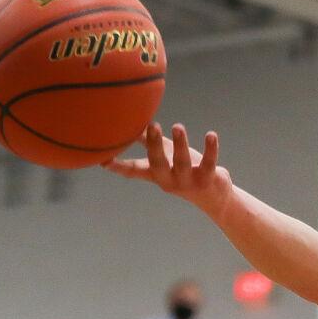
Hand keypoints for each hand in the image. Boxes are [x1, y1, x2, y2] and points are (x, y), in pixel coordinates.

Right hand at [105, 122, 233, 216]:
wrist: (214, 196)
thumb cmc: (185, 171)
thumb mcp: (166, 156)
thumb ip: (149, 141)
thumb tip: (132, 122)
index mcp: (157, 174)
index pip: (135, 171)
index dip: (119, 166)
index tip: (103, 160)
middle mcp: (169, 180)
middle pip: (158, 164)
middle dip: (154, 146)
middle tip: (152, 125)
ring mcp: (188, 181)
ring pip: (182, 162)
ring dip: (180, 144)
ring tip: (178, 126)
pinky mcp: (207, 179)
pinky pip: (209, 162)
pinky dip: (211, 149)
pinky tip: (211, 134)